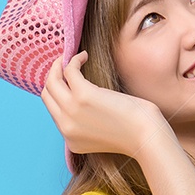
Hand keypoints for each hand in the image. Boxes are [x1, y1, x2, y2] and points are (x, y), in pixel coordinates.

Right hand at [41, 51, 176, 158]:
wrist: (147, 137)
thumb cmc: (135, 132)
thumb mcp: (103, 133)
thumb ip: (88, 123)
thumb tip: (85, 101)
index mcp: (71, 138)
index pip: (54, 111)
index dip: (58, 92)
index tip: (66, 79)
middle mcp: (66, 127)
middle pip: (48, 95)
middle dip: (54, 76)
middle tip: (65, 64)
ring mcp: (72, 111)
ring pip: (52, 81)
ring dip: (59, 65)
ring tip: (74, 58)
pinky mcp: (83, 96)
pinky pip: (69, 70)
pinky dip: (75, 59)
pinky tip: (85, 55)